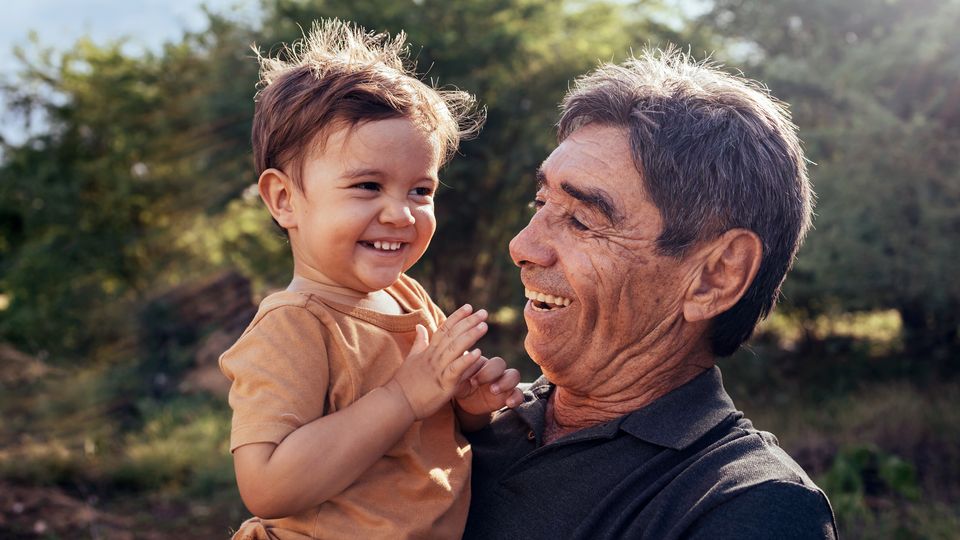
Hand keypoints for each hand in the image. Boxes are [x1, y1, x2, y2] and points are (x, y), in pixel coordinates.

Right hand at [389, 304, 488, 419]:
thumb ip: (419, 342)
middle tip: (484, 312)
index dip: (457, 317)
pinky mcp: (443, 383)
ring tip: (484, 326)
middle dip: (468, 322)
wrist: (396, 402)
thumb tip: (420, 326)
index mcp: (428, 351)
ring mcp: (438, 369)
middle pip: (453, 335)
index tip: (469, 307)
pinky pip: (456, 369)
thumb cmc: (404, 383)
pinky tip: (479, 353)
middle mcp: (434, 357)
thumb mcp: (412, 358)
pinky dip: (467, 360)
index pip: (444, 329)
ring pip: (456, 348)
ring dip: (470, 336)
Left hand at [454, 355, 523, 415]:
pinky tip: (509, 403)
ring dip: (505, 382)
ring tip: (493, 390)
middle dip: (490, 372)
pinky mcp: (508, 395)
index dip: (478, 366)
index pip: (480, 355)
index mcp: (480, 363)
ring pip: (513, 375)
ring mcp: (503, 382)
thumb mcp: (455, 379)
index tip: (469, 377)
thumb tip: (454, 357)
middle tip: (476, 382)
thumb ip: (455, 370)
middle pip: (499, 363)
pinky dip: (516, 397)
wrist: (465, 403)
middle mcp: (493, 370)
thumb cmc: (460, 385)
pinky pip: (519, 394)